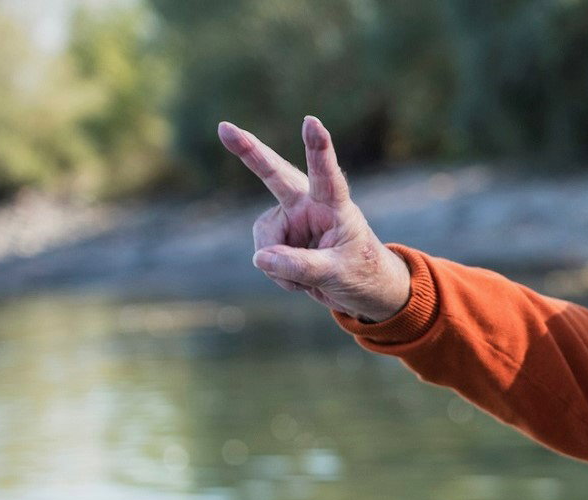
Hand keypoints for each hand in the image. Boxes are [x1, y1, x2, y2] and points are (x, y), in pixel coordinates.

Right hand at [217, 116, 411, 321]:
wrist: (360, 289)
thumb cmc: (362, 274)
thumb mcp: (338, 274)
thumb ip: (302, 266)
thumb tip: (259, 258)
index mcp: (335, 205)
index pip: (327, 174)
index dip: (318, 148)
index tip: (312, 122)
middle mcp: (310, 204)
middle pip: (276, 175)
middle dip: (250, 153)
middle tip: (225, 128)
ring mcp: (291, 219)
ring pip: (266, 239)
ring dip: (280, 266)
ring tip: (307, 278)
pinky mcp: (279, 236)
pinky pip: (265, 257)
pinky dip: (278, 273)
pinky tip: (297, 279)